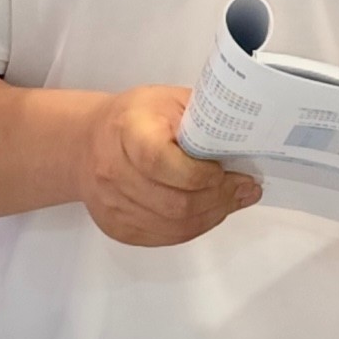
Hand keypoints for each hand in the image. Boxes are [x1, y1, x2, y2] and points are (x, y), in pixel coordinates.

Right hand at [86, 85, 261, 246]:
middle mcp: (112, 171)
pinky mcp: (117, 227)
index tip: (225, 170)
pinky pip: (165, 237)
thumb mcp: (171, 101)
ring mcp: (112, 204)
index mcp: (128, 131)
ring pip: (173, 226)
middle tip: (244, 189)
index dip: (200, 174)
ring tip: (232, 199)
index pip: (161, 162)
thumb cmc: (136, 118)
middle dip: (218, 198)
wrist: (90, 143)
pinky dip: (194, 227)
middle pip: (173, 203)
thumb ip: (206, 120)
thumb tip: (248, 143)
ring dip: (212, 215)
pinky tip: (210, 211)